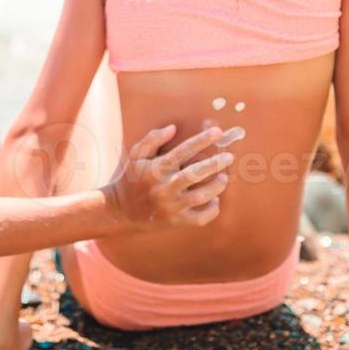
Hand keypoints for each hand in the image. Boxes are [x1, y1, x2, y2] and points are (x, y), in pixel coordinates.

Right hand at [105, 124, 233, 229]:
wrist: (120, 210)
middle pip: (194, 174)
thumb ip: (152, 139)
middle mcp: (164, 187)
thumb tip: (173, 128)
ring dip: (215, 187)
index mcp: (156, 169)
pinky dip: (211, 211)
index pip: (182, 151)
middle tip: (228, 157)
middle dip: (214, 164)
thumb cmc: (132, 178)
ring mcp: (170, 206)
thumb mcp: (136, 155)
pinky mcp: (175, 221)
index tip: (217, 132)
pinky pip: (199, 218)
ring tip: (223, 178)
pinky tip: (215, 201)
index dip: (201, 140)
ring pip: (199, 197)